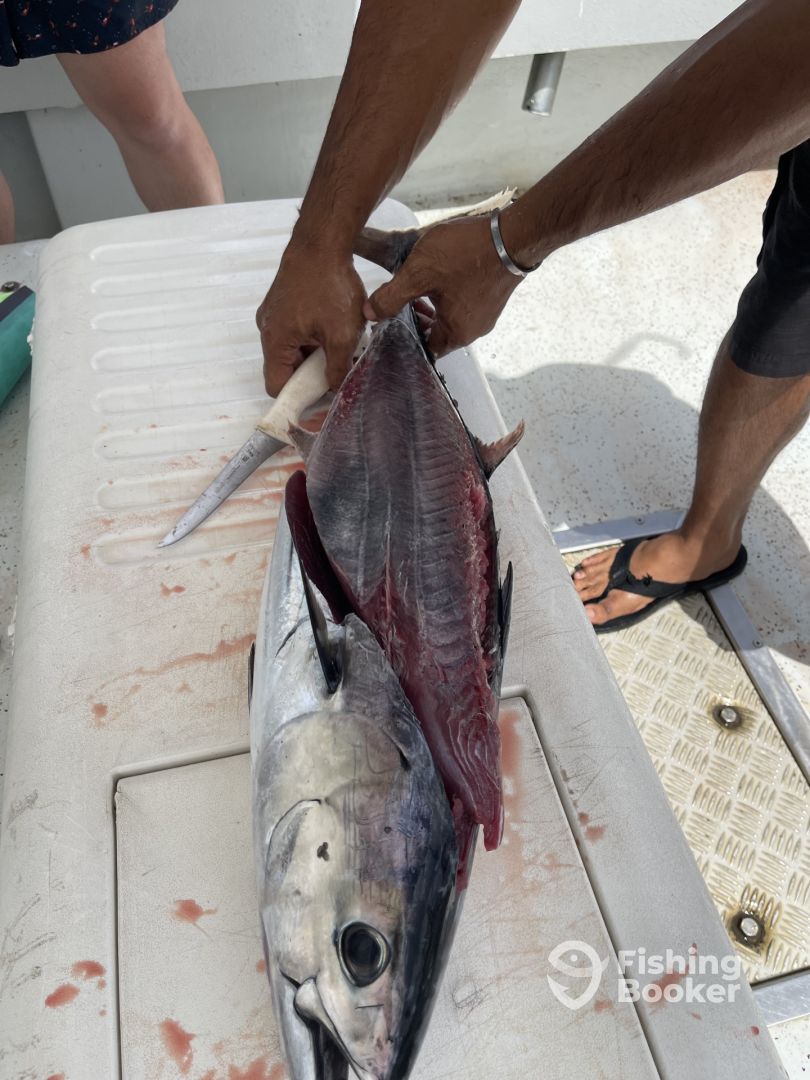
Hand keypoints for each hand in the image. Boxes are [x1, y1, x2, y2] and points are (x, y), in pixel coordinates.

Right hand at [257, 239, 367, 395]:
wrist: (322, 241)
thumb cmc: (329, 285)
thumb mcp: (341, 334)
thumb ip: (337, 368)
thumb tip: (333, 387)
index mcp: (274, 341)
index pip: (276, 385)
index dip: (298, 397)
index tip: (321, 397)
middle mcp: (267, 329)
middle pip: (286, 367)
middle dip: (312, 372)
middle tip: (339, 368)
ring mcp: (274, 314)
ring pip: (294, 349)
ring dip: (316, 353)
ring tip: (341, 344)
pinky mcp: (283, 303)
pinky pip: (296, 331)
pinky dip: (314, 336)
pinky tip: (335, 328)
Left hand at [362, 215, 525, 355]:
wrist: (513, 234)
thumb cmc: (467, 255)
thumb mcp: (419, 274)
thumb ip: (390, 297)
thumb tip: (369, 314)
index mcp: (455, 333)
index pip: (423, 349)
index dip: (404, 337)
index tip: (389, 321)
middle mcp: (473, 331)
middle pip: (436, 335)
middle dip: (416, 320)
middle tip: (399, 301)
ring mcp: (486, 315)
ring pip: (450, 319)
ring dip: (432, 307)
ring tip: (418, 286)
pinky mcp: (492, 298)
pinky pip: (464, 306)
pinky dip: (448, 298)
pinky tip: (441, 277)